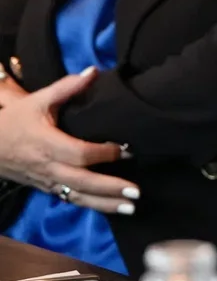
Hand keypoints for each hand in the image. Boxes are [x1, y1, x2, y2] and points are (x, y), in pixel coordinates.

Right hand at [0, 69, 137, 213]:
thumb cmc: (14, 121)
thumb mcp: (37, 101)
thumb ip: (67, 87)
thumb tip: (94, 71)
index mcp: (47, 144)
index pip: (79, 153)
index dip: (104, 153)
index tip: (128, 150)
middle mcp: (48, 167)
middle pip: (82, 181)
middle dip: (110, 188)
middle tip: (137, 193)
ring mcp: (47, 181)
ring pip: (78, 196)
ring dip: (105, 204)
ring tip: (131, 209)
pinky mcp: (47, 189)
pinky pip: (71, 200)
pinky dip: (91, 206)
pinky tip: (112, 209)